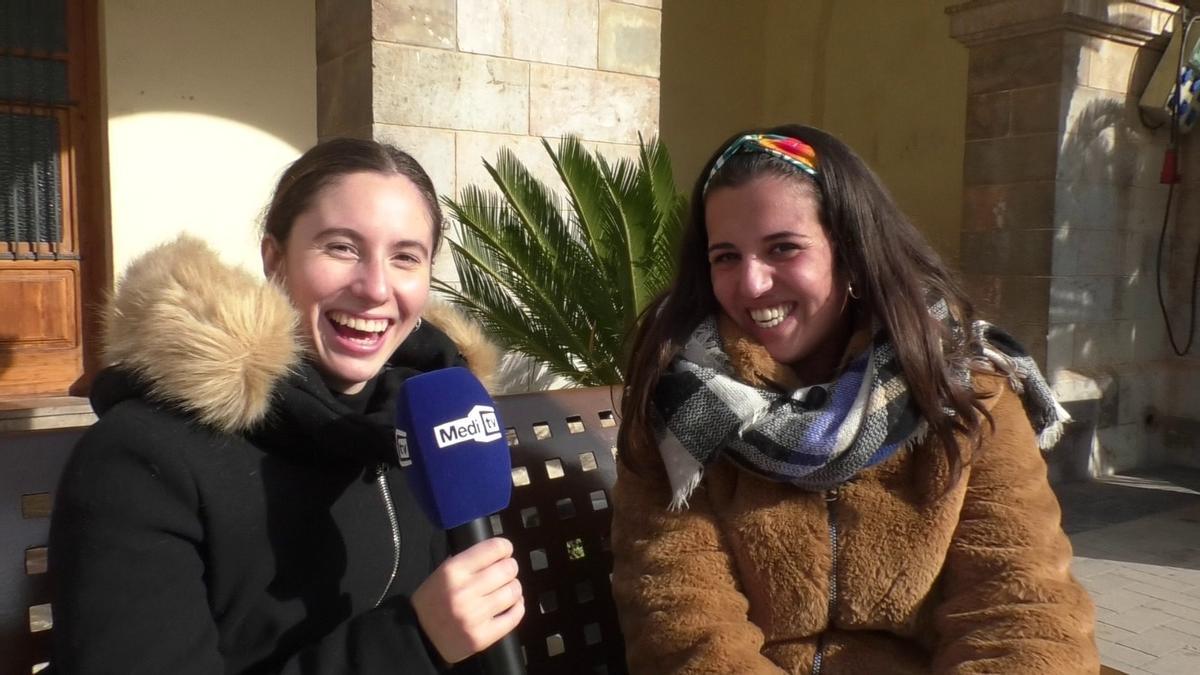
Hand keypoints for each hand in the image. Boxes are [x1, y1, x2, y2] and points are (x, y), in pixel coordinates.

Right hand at [412, 537, 524, 663]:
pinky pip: (514, 617)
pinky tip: (511, 605)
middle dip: (510, 568)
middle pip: (508, 569)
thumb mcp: (442, 573)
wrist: (419, 637)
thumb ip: (469, 562)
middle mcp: (464, 591)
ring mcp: (474, 616)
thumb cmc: (432, 600)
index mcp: (453, 571)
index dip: (504, 548)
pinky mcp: (482, 637)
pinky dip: (517, 608)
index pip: (494, 548)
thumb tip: (499, 553)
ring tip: (506, 590)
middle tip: (505, 573)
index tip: (505, 552)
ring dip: (513, 588)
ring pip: (513, 592)